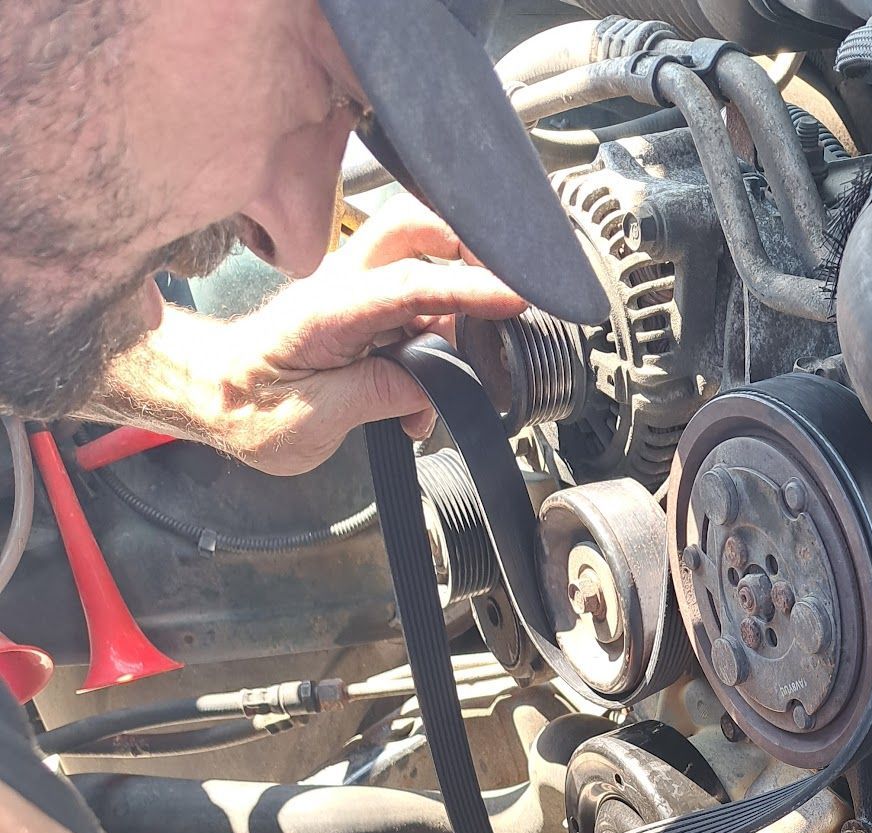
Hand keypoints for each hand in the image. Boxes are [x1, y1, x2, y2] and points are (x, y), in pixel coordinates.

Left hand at [215, 195, 526, 475]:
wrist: (214, 402)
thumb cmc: (248, 410)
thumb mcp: (316, 420)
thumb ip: (381, 395)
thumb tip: (434, 387)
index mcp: (329, 308)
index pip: (411, 282)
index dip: (469, 288)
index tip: (514, 296)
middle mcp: (342, 286)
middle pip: (414, 231)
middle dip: (466, 250)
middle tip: (504, 293)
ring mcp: (352, 295)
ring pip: (422, 275)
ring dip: (452, 323)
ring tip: (446, 390)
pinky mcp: (359, 315)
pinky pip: (413, 315)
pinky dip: (432, 353)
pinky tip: (418, 403)